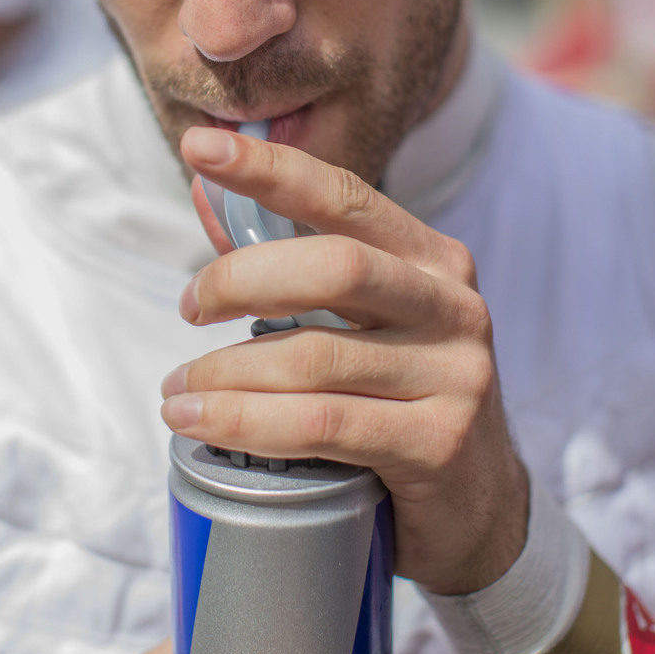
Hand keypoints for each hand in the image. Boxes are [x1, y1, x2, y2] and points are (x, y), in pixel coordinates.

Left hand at [161, 128, 529, 594]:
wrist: (479, 508)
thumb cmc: (398, 399)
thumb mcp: (355, 323)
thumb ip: (284, 259)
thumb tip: (204, 191)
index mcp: (430, 259)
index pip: (345, 196)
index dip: (270, 168)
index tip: (200, 145)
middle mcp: (451, 305)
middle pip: (334, 265)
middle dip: (240, 279)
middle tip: (187, 307)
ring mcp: (454, 375)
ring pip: (314, 357)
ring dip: (225, 372)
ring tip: (176, 392)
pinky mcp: (439, 443)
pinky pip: (321, 425)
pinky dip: (245, 422)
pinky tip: (200, 424)